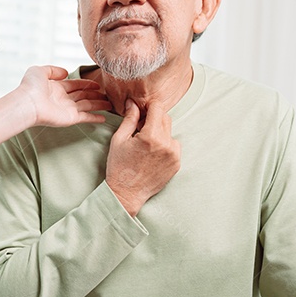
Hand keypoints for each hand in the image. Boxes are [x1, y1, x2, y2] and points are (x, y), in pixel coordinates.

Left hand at [17, 65, 111, 127]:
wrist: (27, 103)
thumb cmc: (30, 87)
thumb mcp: (40, 71)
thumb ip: (53, 70)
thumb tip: (66, 73)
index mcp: (57, 87)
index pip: (75, 85)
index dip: (87, 84)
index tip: (98, 84)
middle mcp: (63, 99)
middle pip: (84, 95)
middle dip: (95, 95)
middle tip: (107, 95)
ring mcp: (67, 109)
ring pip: (88, 105)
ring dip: (99, 105)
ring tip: (110, 104)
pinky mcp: (70, 118)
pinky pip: (86, 117)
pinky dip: (95, 118)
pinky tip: (104, 117)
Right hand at [106, 99, 180, 215]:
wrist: (126, 193)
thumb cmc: (119, 166)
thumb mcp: (119, 139)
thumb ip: (129, 119)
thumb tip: (133, 103)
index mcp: (150, 136)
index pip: (157, 108)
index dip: (148, 107)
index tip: (141, 112)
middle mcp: (166, 144)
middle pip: (165, 118)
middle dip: (153, 119)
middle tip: (140, 130)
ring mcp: (174, 155)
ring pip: (170, 131)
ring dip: (160, 132)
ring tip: (146, 145)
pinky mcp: (177, 163)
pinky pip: (174, 145)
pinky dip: (165, 145)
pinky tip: (152, 154)